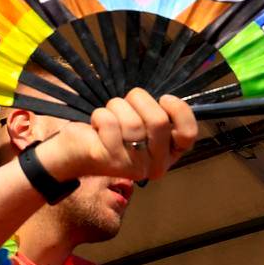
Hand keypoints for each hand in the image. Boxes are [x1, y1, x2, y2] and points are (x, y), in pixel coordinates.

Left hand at [36, 89, 196, 182]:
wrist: (74, 153)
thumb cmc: (111, 132)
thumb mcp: (140, 124)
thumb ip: (158, 116)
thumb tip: (169, 98)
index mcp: (168, 155)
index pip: (189, 134)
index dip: (179, 110)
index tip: (164, 98)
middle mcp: (155, 165)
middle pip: (159, 121)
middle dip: (139, 100)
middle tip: (126, 102)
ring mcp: (134, 166)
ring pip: (133, 122)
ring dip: (116, 107)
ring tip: (108, 114)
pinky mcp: (111, 161)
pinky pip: (110, 123)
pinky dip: (100, 115)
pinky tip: (96, 125)